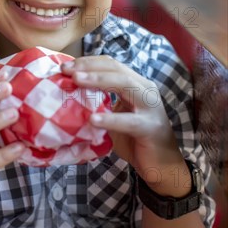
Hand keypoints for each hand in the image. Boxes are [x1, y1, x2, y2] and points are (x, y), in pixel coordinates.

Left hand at [61, 56, 187, 191]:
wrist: (162, 166)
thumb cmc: (134, 139)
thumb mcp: (114, 115)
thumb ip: (100, 103)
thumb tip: (68, 94)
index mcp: (136, 84)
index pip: (111, 64)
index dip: (88, 62)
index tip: (65, 66)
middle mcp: (145, 89)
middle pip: (116, 69)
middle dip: (89, 67)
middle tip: (67, 70)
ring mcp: (150, 107)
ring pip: (125, 84)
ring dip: (99, 80)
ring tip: (77, 81)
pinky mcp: (151, 127)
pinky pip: (129, 121)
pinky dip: (110, 119)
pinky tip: (93, 119)